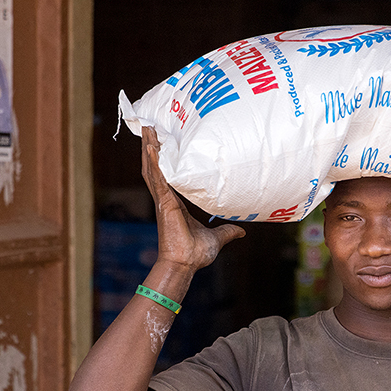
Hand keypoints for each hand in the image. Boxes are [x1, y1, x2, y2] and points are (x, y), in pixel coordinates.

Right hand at [141, 126, 244, 271]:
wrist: (185, 264)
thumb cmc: (195, 253)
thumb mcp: (217, 237)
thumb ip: (227, 231)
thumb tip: (242, 231)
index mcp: (175, 203)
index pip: (167, 175)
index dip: (162, 159)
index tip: (162, 141)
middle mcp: (166, 198)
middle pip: (155, 166)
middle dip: (152, 145)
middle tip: (151, 126)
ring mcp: (163, 199)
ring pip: (152, 168)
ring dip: (149, 148)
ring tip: (148, 128)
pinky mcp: (164, 202)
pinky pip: (157, 178)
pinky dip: (152, 162)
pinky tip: (150, 147)